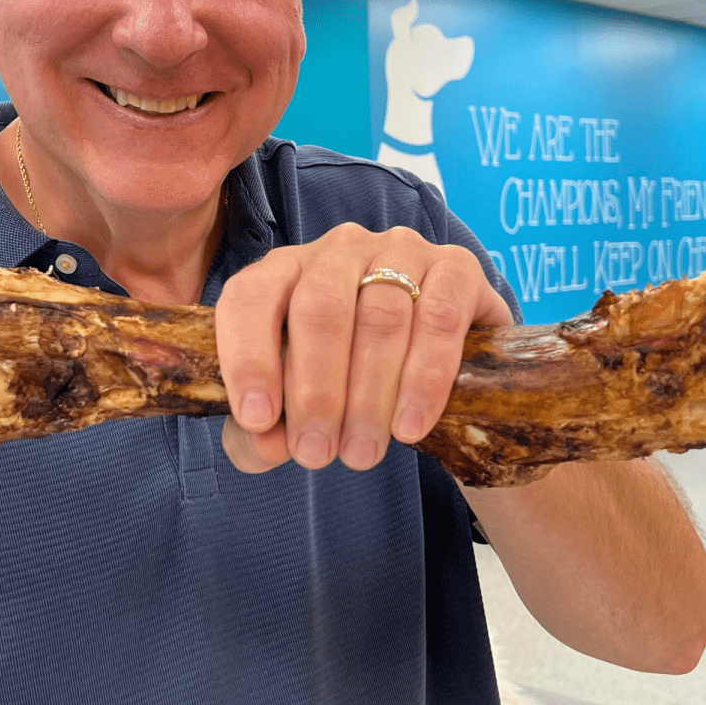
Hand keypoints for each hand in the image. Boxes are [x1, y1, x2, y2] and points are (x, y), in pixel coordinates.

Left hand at [215, 223, 512, 472]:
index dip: (248, 357)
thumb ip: (264, 431)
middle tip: (317, 454)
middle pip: (320, 308)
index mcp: (284, 270)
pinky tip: (410, 425)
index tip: (257, 420)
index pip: (250, 296)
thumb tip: (267, 445)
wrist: (435, 366)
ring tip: (362, 452)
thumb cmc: (346, 382)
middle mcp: (338, 250)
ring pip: (381, 316)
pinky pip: (440, 317)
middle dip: (315, 391)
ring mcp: (399, 250)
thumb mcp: (296, 407)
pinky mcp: (456, 267)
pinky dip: (425, 378)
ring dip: (369, 395)